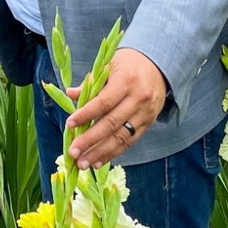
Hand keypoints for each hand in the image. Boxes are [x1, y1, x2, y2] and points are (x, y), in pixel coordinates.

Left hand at [64, 48, 169, 169]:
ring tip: (83, 163)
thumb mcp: (109, 65)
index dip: (86, 114)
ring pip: (121, 137)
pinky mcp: (148, 123)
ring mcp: (145, 113)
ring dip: (100, 152)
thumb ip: (91, 82)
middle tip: (73, 152)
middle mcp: (138, 98)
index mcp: (126, 80)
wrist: (158, 66)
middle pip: (111, 123)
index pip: (104, 102)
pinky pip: (130, 142)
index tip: (69, 124)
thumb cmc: (128, 64)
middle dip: (90, 140)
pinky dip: (113, 153)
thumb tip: (69, 94)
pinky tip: (98, 161)